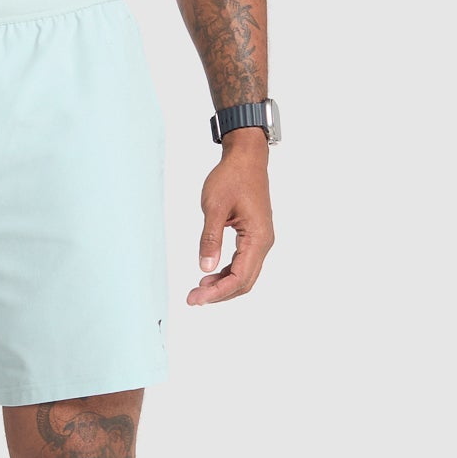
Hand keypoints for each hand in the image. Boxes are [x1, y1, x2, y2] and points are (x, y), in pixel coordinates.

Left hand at [189, 142, 273, 304]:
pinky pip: (242, 263)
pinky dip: (226, 273)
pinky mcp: (254, 236)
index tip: (195, 298)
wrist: (246, 158)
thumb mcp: (215, 207)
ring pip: (244, 275)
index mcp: (258, 237)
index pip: (239, 277)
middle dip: (219, 294)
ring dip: (222, 285)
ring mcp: (260, 240)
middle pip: (244, 282)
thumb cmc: (232, 177)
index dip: (217, 293)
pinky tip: (209, 274)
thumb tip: (205, 268)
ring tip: (198, 290)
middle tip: (192, 299)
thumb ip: (210, 239)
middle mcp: (263, 243)